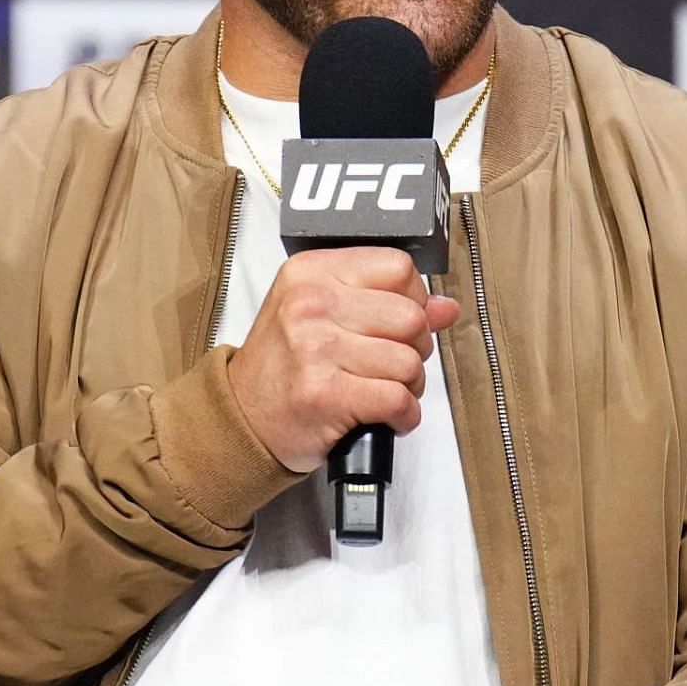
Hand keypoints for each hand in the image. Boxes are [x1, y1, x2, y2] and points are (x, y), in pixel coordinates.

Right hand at [227, 247, 460, 472]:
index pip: (399, 267)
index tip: (399, 323)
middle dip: (415, 348)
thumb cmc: (285, 365)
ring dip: (409, 386)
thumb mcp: (323, 314)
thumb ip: (385, 301)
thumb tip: (445, 307)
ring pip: (409, 362)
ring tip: (382, 390)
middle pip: (411, 317)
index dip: (414, 300)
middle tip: (391, 364)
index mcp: (312, 272)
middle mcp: (311, 304)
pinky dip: (404, 416)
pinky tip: (385, 416)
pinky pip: (398, 399)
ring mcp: (316, 349)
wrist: (241, 419)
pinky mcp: (326, 394)